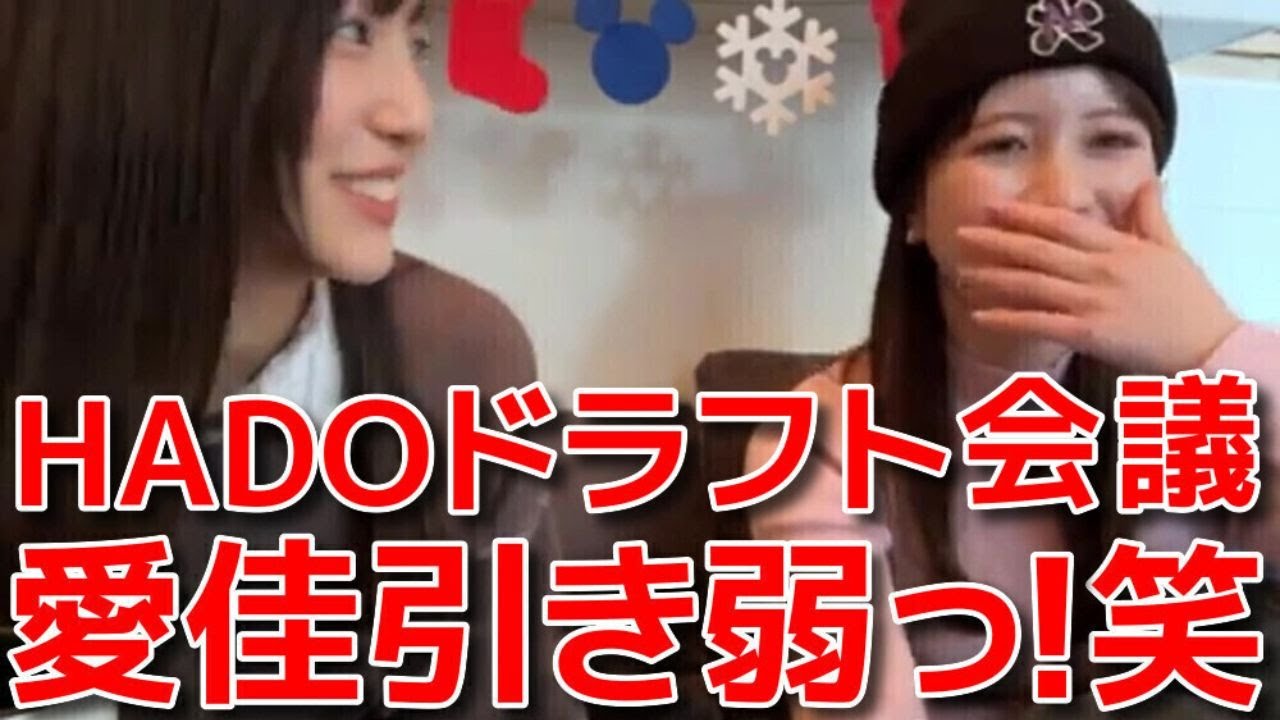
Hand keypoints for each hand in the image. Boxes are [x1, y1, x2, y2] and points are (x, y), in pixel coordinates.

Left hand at [952, 181, 1240, 374]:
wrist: (1210, 344)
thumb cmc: (1190, 300)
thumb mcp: (1172, 250)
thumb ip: (1150, 216)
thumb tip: (1148, 180)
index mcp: (1119, 247)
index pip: (1063, 224)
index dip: (1025, 215)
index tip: (994, 208)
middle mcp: (1101, 270)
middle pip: (1039, 250)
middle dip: (997, 240)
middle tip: (961, 233)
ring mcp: (1094, 301)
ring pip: (1033, 285)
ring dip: (993, 278)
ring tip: (961, 273)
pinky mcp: (1091, 333)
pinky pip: (1039, 323)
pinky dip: (1007, 319)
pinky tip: (980, 316)